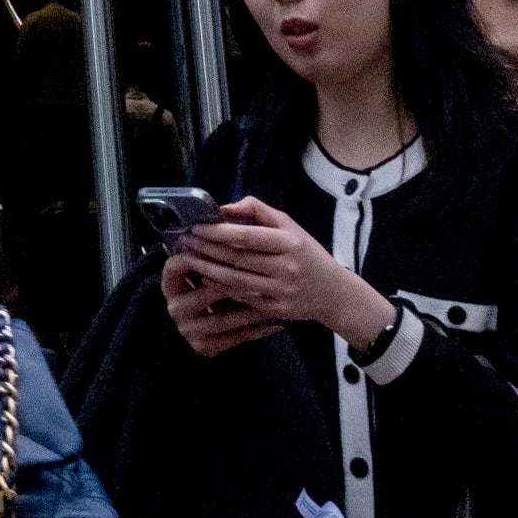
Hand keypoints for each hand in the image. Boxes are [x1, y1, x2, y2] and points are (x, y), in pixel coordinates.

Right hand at [161, 245, 278, 358]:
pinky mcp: (205, 348)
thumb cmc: (215, 282)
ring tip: (271, 298)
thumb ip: (212, 239)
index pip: (174, 267)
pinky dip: (255, 331)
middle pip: (204, 294)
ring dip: (248, 309)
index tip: (225, 246)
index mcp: (170, 284)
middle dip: (232, 282)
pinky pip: (233, 339)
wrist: (210, 321)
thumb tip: (226, 212)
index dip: (197, 256)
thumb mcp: (206, 262)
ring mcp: (189, 331)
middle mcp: (175, 308)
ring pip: (222, 319)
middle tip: (260, 272)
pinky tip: (274, 323)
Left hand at [169, 200, 392, 348]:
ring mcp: (281, 292)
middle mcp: (286, 268)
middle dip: (207, 249)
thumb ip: (258, 211)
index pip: (248, 236)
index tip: (197, 226)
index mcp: (290, 243)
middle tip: (185, 240)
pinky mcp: (275, 310)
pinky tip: (205, 276)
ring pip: (236, 281)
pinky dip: (221, 287)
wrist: (333, 293)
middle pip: (238, 259)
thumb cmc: (306, 252)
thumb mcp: (290, 225)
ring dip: (208, 269)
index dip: (219, 232)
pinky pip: (242, 297)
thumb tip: (224, 207)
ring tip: (189, 257)